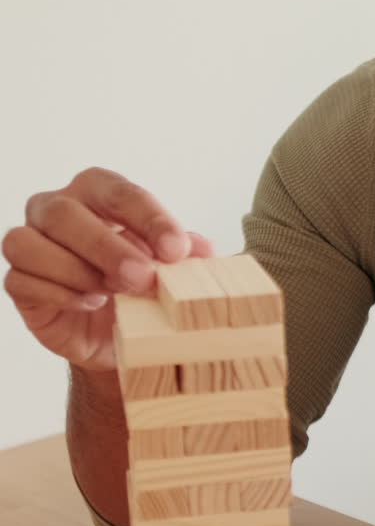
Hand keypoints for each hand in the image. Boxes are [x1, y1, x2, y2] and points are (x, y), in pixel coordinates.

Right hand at [3, 167, 211, 369]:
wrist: (119, 335)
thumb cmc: (141, 286)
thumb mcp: (171, 268)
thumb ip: (185, 254)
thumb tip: (203, 250)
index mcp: (96, 193)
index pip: (117, 191)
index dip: (148, 218)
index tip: (176, 250)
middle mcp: (56, 210)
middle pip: (66, 213)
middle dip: (108, 247)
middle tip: (143, 277)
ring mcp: (31, 243)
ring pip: (32, 244)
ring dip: (77, 270)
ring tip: (113, 292)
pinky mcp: (20, 282)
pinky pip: (23, 279)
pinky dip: (61, 293)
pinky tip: (91, 303)